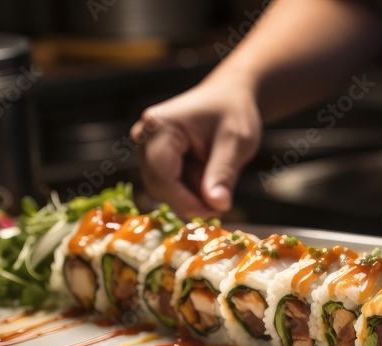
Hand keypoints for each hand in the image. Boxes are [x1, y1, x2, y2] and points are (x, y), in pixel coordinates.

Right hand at [130, 79, 261, 217]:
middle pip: (159, 186)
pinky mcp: (153, 158)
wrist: (229, 97)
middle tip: (223, 198)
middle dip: (191, 199)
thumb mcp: (237, 141)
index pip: (162, 176)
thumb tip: (217, 205)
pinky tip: (209, 176)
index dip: (186, 201)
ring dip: (192, 194)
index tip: (217, 211)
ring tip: (218, 178)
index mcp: (160, 126)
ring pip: (164, 190)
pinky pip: (168, 186)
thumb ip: (223, 173)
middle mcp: (144, 136)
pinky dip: (190, 189)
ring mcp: (146, 148)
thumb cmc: (234, 112)